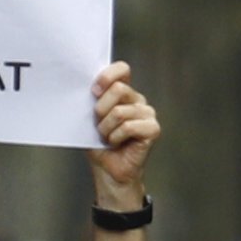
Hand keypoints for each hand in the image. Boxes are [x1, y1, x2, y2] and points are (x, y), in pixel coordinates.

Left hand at [88, 61, 159, 209]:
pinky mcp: (153, 128)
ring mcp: (147, 113)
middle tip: (98, 125)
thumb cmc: (99, 145)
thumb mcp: (90, 119)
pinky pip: (128, 126)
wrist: (107, 171)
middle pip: (118, 89)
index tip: (93, 91)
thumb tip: (88, 87)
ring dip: (106, 128)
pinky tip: (116, 143)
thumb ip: (93, 100)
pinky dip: (116, 137)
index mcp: (124, 93)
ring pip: (120, 111)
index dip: (107, 76)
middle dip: (100, 109)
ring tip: (106, 138)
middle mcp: (138, 100)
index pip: (122, 69)